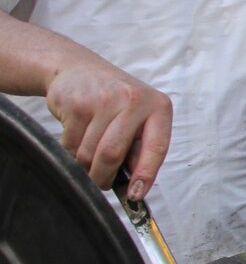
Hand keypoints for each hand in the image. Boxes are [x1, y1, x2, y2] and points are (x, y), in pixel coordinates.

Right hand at [46, 61, 172, 199]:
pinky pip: (70, 145)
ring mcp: (103, 100)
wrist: (78, 69)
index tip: (136, 195)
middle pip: (112, 154)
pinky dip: (70, 153)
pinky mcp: (76, 104)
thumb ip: (141, 147)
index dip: (145, 175)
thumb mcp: (138, 117)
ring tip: (88, 157)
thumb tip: (136, 186)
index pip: (156, 147)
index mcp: (158, 107)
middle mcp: (134, 101)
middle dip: (103, 177)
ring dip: (85, 167)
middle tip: (101, 182)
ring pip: (88, 154)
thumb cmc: (114, 101)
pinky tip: (76, 138)